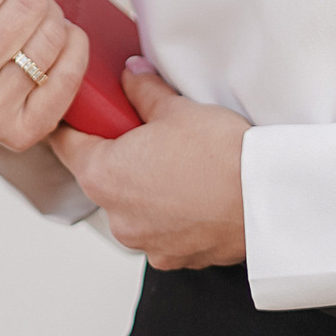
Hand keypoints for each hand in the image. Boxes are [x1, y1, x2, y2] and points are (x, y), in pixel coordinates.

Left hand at [51, 63, 248, 268]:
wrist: (269, 201)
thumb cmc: (222, 156)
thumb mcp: (176, 109)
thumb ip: (142, 92)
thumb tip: (131, 77)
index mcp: (104, 176)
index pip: (67, 144)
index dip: (73, 124)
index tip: (79, 114)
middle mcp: (117, 217)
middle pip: (101, 177)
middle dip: (117, 154)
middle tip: (140, 130)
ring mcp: (146, 243)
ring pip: (131, 206)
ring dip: (143, 187)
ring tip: (175, 163)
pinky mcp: (175, 258)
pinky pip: (160, 229)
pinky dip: (169, 212)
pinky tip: (192, 191)